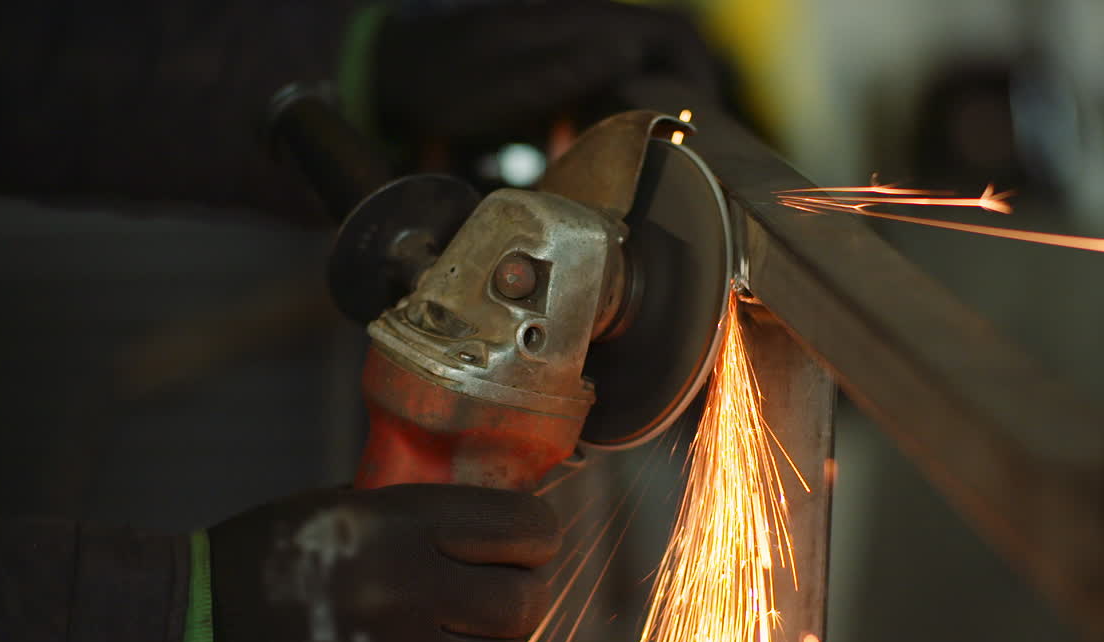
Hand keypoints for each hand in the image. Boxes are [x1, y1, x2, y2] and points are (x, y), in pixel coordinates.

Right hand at [210, 484, 559, 641]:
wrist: (190, 637)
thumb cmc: (266, 562)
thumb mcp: (341, 508)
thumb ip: (418, 514)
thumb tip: (496, 524)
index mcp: (397, 526)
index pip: (523, 527)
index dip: (536, 536)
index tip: (529, 543)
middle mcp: (407, 592)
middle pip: (525, 603)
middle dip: (522, 599)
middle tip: (501, 598)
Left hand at [372, 0, 718, 142]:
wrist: (397, 74)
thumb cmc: (444, 82)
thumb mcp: (499, 85)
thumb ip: (561, 68)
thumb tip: (624, 50)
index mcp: (580, 25)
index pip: (672, 34)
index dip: (702, 74)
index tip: (706, 120)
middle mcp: (583, 29)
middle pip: (663, 52)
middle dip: (684, 96)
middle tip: (685, 147)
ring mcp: (570, 47)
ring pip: (637, 71)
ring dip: (648, 108)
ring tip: (648, 154)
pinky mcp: (556, 68)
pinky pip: (604, 86)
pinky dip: (613, 116)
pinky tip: (595, 149)